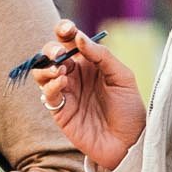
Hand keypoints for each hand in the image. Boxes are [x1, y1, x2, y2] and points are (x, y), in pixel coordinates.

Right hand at [30, 21, 145, 171]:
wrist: (128, 142)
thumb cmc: (129, 109)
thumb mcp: (122, 77)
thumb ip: (102, 55)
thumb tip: (79, 38)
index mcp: (90, 62)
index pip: (70, 40)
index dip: (64, 30)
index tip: (67, 30)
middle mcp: (75, 74)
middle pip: (51, 53)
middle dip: (51, 49)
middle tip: (60, 53)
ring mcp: (66, 92)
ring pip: (42, 72)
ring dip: (46, 67)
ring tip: (60, 70)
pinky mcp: (60, 111)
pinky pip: (47, 93)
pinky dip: (51, 85)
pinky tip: (63, 83)